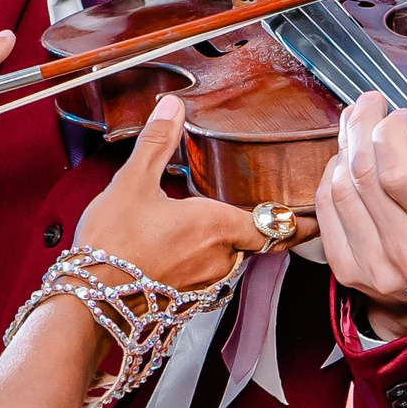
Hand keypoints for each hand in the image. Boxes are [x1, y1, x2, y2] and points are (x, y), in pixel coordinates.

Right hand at [74, 95, 289, 288]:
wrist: (90, 298)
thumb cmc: (112, 245)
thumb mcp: (131, 184)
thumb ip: (157, 143)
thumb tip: (171, 108)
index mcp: (216, 225)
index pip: (276, 226)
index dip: (300, 224)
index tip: (316, 220)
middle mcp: (220, 258)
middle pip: (255, 242)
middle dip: (258, 229)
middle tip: (266, 216)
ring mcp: (205, 283)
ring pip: (232, 260)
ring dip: (229, 245)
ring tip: (212, 229)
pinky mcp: (188, 300)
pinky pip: (211, 277)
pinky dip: (207, 262)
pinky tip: (183, 251)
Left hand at [316, 91, 406, 339]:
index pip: (398, 175)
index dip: (391, 134)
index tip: (401, 114)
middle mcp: (404, 253)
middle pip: (364, 175)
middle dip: (362, 128)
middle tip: (369, 103)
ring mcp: (370, 264)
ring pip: (340, 188)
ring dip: (345, 148)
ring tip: (358, 126)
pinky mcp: (344, 268)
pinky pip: (326, 208)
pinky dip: (331, 176)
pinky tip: (345, 161)